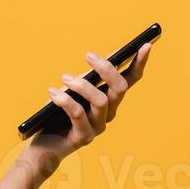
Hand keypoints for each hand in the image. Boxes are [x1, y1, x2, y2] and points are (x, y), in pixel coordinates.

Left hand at [29, 43, 153, 167]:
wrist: (44, 144)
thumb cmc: (58, 112)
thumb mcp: (74, 89)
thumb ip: (89, 76)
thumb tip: (100, 59)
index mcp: (110, 99)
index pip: (131, 79)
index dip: (140, 63)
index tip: (145, 44)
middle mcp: (109, 113)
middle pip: (120, 88)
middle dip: (106, 68)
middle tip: (88, 56)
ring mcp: (98, 126)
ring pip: (101, 101)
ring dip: (82, 85)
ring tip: (65, 78)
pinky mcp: (84, 137)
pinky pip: (78, 114)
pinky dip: (65, 100)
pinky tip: (53, 92)